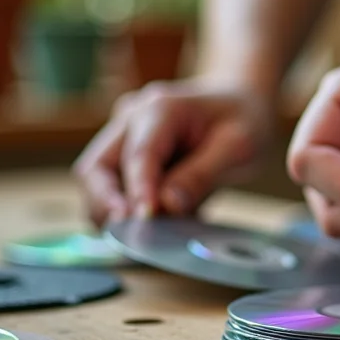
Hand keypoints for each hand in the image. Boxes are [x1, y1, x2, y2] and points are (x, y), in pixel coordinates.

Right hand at [74, 81, 270, 225]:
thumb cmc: (243, 120)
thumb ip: (201, 176)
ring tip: (142, 235)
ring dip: (110, 211)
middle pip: (97, 167)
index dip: (138, 190)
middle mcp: (131, 118)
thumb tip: (168, 206)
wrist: (240, 104)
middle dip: (107, 204)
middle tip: (131, 235)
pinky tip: (152, 227)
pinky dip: (124, 210)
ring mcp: (124, 135)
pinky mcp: (125, 155)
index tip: (145, 219)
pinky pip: (112, 187)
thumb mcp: (238, 147)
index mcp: (161, 108)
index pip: (139, 154)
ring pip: (96, 180)